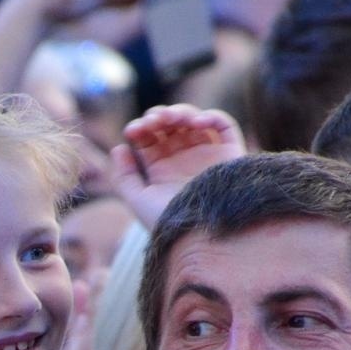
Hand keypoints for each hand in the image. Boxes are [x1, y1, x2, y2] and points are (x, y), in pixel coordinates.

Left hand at [109, 104, 245, 229]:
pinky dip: (212, 117)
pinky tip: (196, 123)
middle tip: (153, 121)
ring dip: (181, 113)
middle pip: (170, 125)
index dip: (140, 128)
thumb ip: (124, 176)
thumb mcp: (139, 201)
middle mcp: (184, 159)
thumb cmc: (169, 223)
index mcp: (162, 169)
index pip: (149, 138)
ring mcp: (207, 154)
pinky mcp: (230, 154)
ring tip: (171, 119)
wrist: (202, 236)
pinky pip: (224, 126)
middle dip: (159, 117)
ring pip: (194, 121)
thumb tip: (119, 147)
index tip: (132, 131)